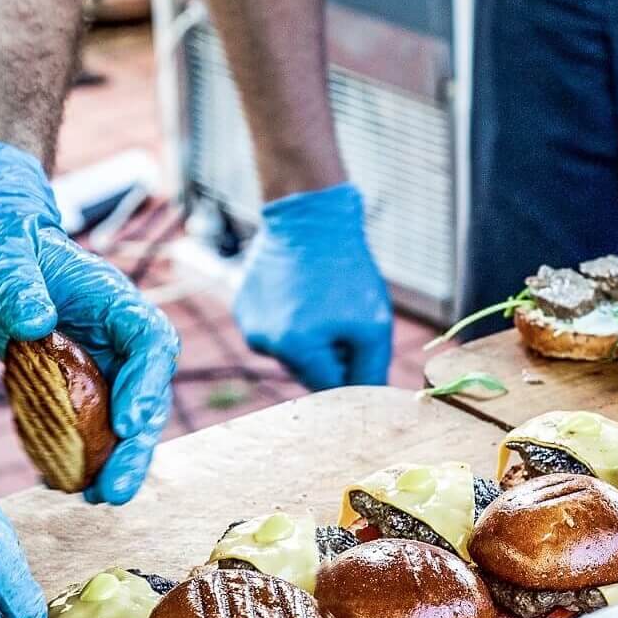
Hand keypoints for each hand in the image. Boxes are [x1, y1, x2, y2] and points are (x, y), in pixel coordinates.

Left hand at [0, 142, 179, 503]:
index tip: (127, 421)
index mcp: (114, 301)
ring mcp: (102, 364)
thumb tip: (35, 319)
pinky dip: (84, 456)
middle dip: (137, 445)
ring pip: (125, 419)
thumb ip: (17, 284)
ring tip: (99, 497)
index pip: (149, 342)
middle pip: (147, 394)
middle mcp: (118, 337)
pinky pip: (91, 426)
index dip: (146, 384)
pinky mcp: (79, 385)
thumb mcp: (0, 256)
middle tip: (115, 489)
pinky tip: (66, 484)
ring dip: (117, 460)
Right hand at [235, 183, 393, 389]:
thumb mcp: (375, 325)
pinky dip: (290, 319)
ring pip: (289, 352)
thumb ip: (370, 372)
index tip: (359, 344)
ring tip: (322, 300)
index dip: (351, 368)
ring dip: (309, 338)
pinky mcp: (242, 307)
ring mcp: (248, 325)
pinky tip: (302, 291)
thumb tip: (368, 400)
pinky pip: (274, 330)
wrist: (310, 218)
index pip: (330, 388)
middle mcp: (264, 343)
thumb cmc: (347, 271)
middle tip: (343, 316)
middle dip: (329, 354)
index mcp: (295, 349)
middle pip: (307, 372)